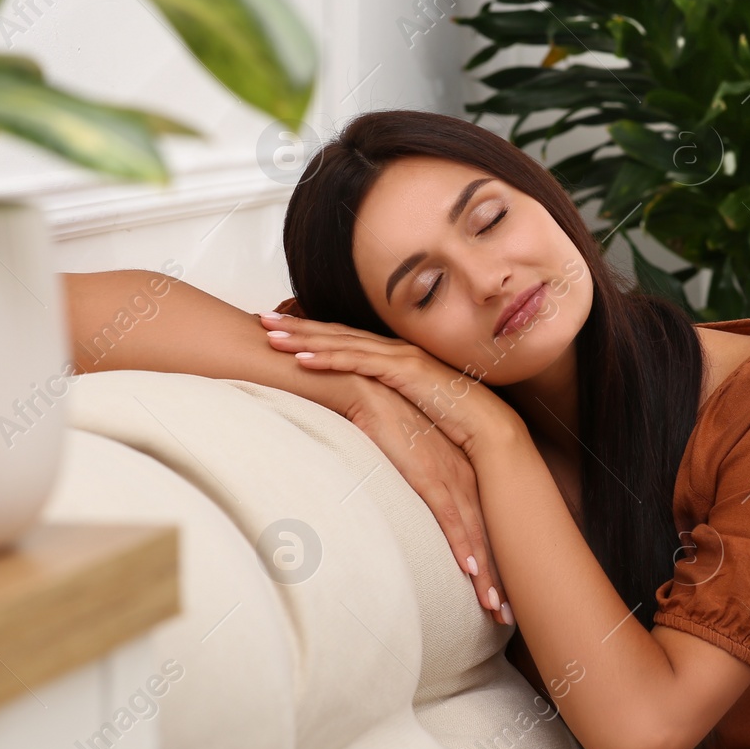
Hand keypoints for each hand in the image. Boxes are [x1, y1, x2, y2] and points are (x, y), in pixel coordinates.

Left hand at [257, 311, 520, 458]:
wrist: (489, 429)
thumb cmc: (456, 424)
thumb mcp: (412, 412)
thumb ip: (389, 407)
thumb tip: (365, 417)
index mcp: (395, 359)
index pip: (345, 341)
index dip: (312, 333)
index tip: (281, 328)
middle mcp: (394, 351)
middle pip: (336, 335)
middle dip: (297, 325)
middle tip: (260, 318)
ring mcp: (399, 358)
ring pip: (341, 344)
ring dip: (303, 338)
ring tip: (270, 335)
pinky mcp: (404, 372)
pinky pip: (358, 364)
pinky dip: (328, 360)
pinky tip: (301, 360)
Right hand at [339, 377, 511, 623]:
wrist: (367, 389)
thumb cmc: (384, 420)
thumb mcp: (410, 454)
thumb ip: (421, 480)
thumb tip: (417, 506)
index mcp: (463, 471)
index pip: (486, 524)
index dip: (497, 561)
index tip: (504, 595)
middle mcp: (464, 474)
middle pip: (488, 535)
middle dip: (500, 578)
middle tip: (508, 616)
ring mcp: (449, 474)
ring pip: (475, 534)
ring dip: (486, 574)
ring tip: (496, 608)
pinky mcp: (428, 473)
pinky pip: (450, 516)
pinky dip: (462, 545)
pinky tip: (471, 570)